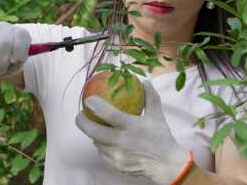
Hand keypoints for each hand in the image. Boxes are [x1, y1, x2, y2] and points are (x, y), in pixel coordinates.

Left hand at [75, 80, 190, 183]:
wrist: (166, 164)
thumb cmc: (161, 137)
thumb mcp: (157, 114)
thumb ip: (150, 96)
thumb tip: (145, 81)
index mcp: (132, 126)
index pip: (109, 114)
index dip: (95, 105)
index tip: (88, 100)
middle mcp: (122, 141)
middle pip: (93, 131)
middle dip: (82, 122)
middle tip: (80, 115)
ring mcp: (118, 155)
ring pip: (96, 143)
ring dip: (93, 134)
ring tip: (93, 126)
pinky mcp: (116, 165)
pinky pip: (102, 154)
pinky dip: (102, 146)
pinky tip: (104, 141)